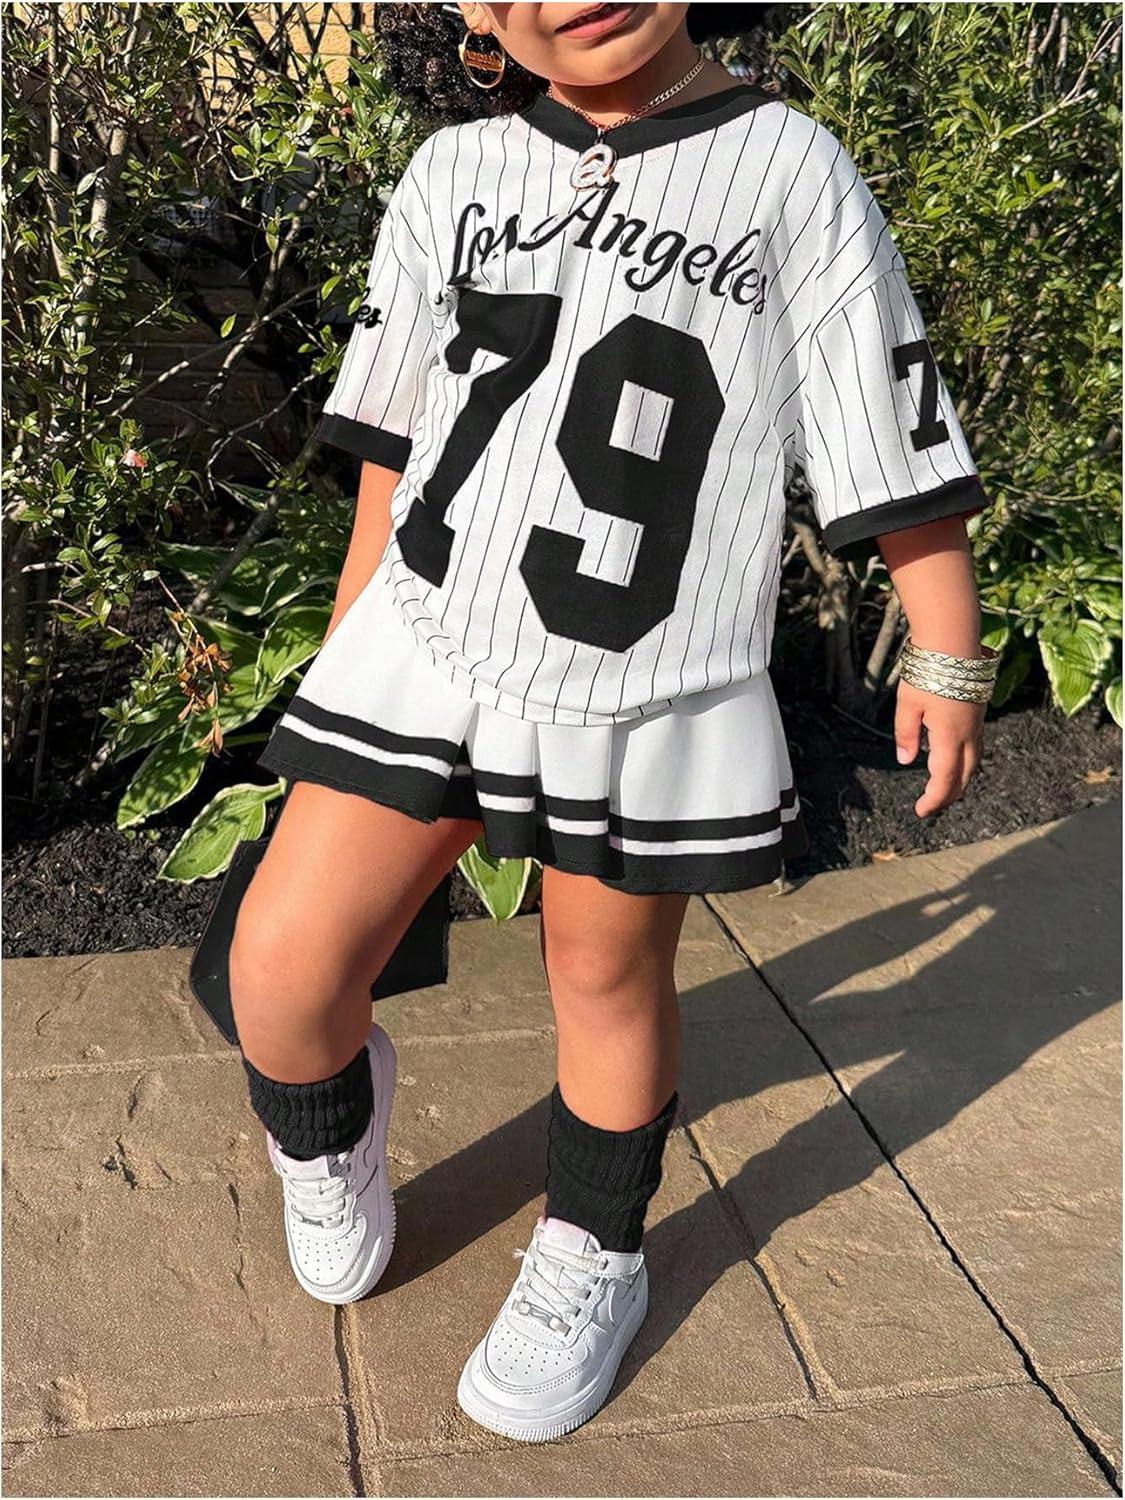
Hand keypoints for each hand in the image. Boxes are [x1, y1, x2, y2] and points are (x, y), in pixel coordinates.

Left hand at [894, 681, 984, 816]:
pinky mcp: (979, 712)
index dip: (934, 798)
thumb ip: (906, 735)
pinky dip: (964, 761)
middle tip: (930, 805)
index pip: (944, 778)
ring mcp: (977, 723)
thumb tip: (906, 759)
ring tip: (941, 789)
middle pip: (963, 775)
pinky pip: (974, 746)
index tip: (921, 811)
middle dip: (948, 795)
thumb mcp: (907, 704)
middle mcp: (969, 733)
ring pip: (973, 761)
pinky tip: (950, 759)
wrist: (954, 640)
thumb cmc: (929, 670)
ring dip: (959, 779)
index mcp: (949, 735)